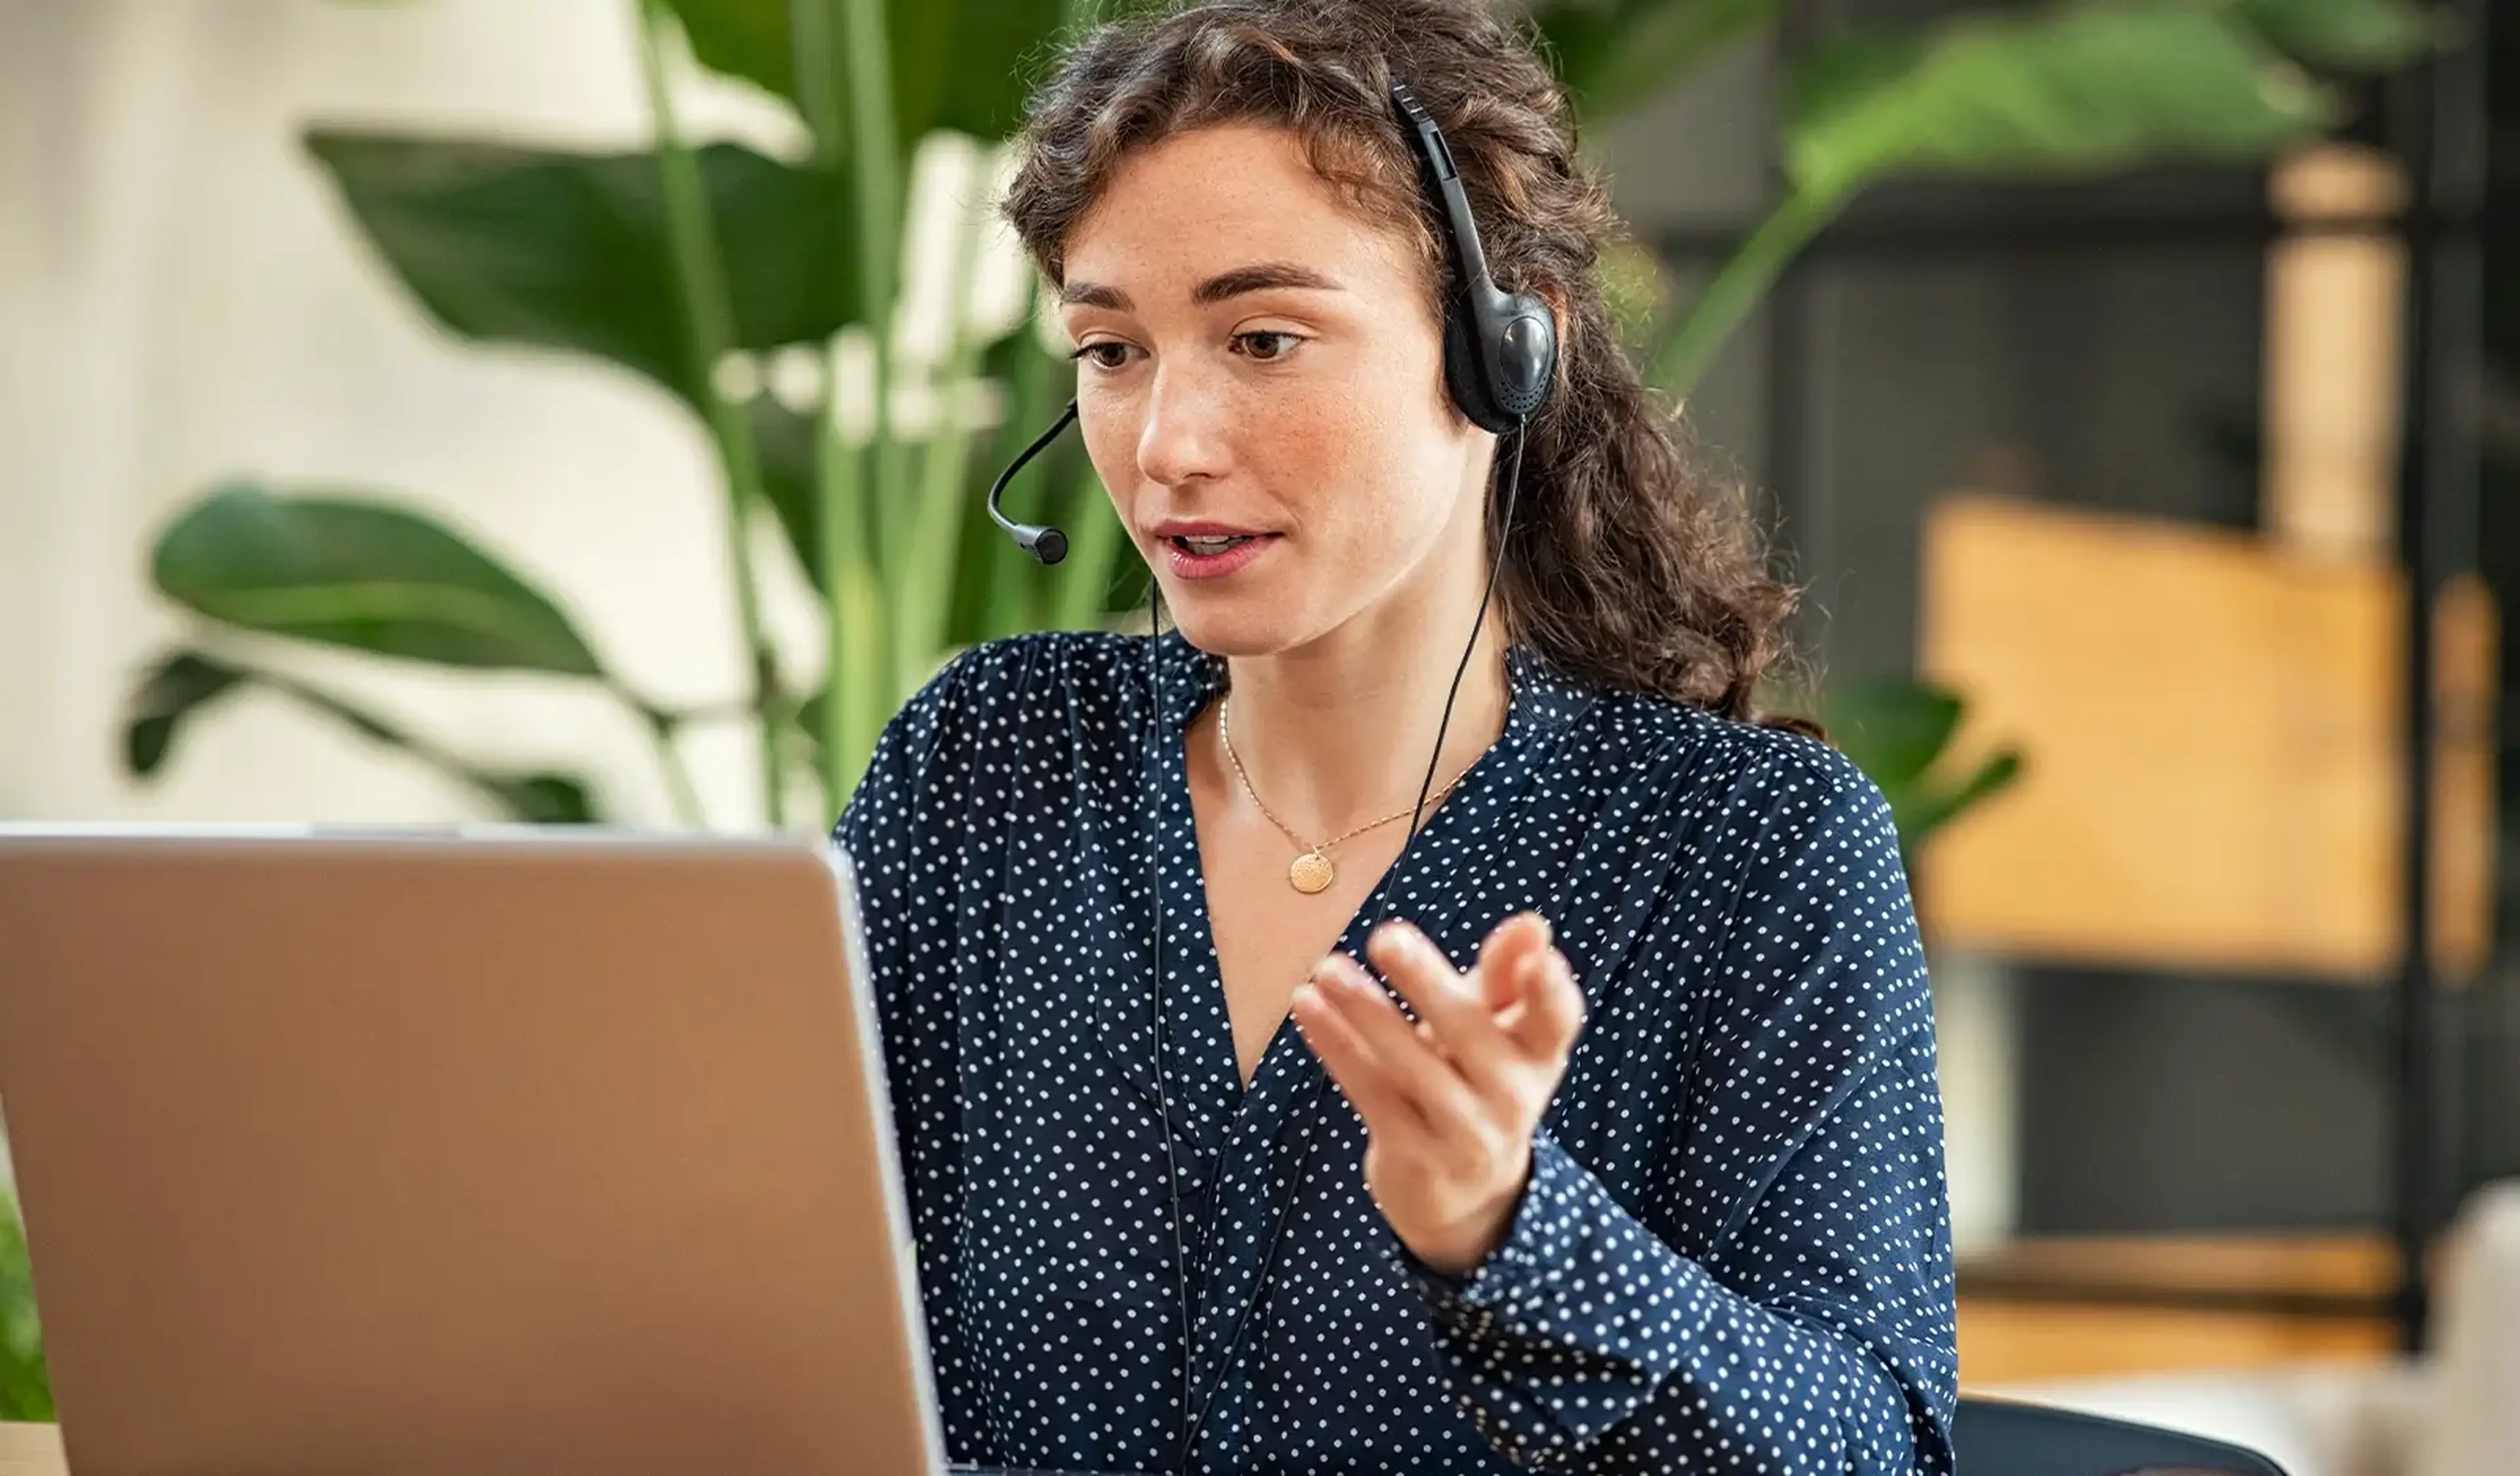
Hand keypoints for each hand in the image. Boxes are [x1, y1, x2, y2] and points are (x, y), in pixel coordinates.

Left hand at [1289, 912, 1584, 1276]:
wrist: (1461, 1193)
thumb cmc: (1475, 1080)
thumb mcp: (1496, 1030)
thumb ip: (1505, 976)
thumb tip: (1532, 923)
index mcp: (1539, 1055)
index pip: (1556, 1020)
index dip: (1552, 990)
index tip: (1540, 956)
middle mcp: (1512, 1097)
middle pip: (1471, 1033)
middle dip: (1427, 984)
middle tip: (1385, 937)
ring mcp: (1465, 1133)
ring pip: (1411, 1066)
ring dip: (1366, 1013)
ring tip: (1327, 969)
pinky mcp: (1415, 1156)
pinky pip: (1371, 1092)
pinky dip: (1337, 1046)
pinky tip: (1307, 1005)